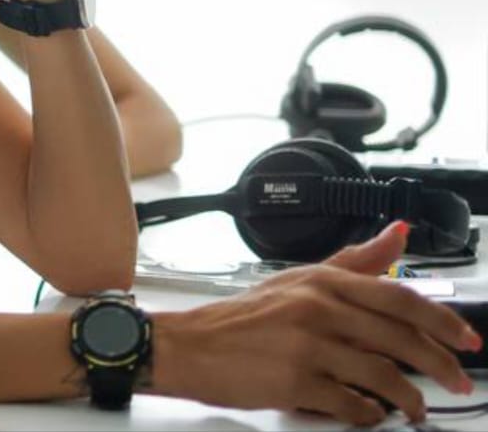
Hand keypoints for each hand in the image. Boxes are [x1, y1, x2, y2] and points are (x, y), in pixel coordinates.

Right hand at [152, 222, 480, 426]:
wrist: (187, 346)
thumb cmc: (241, 319)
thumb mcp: (297, 280)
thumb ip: (353, 261)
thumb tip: (398, 233)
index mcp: (321, 282)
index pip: (398, 296)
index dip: (442, 320)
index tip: (466, 339)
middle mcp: (317, 308)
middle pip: (400, 338)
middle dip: (440, 366)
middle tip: (458, 383)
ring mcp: (306, 346)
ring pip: (383, 375)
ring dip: (409, 399)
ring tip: (415, 408)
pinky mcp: (295, 381)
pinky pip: (351, 403)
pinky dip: (368, 414)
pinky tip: (368, 414)